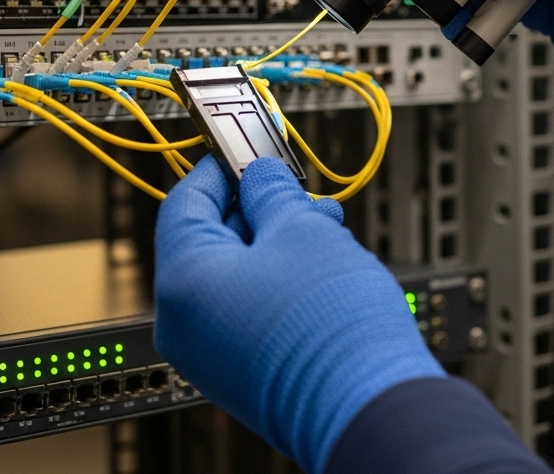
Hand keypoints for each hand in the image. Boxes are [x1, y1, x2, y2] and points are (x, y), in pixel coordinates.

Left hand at [153, 156, 444, 472]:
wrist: (370, 406)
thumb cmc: (332, 330)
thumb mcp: (304, 231)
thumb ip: (273, 193)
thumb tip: (262, 177)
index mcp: (183, 282)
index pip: (186, 201)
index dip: (221, 167)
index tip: (247, 148)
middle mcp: (186, 324)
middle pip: (211, 240)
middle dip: (259, 208)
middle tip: (297, 188)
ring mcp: (212, 354)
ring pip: (235, 276)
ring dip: (277, 243)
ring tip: (325, 228)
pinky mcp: (244, 372)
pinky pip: (249, 309)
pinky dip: (279, 280)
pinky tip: (322, 265)